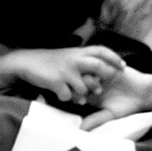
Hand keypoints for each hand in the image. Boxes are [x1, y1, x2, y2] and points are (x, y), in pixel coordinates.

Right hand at [7, 45, 122, 108]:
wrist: (27, 62)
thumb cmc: (50, 63)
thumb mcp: (68, 58)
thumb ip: (83, 66)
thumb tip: (98, 82)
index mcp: (78, 52)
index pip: (102, 51)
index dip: (114, 58)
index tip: (124, 67)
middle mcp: (74, 59)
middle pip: (98, 67)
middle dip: (104, 78)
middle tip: (100, 88)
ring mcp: (66, 71)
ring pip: (84, 88)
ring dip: (80, 95)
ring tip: (74, 96)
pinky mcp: (56, 82)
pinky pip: (68, 97)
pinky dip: (66, 99)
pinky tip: (60, 95)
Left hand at [81, 67, 151, 127]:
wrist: (143, 93)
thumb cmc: (126, 106)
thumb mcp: (110, 114)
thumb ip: (95, 120)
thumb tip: (81, 129)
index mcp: (89, 93)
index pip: (73, 90)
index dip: (75, 94)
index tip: (85, 101)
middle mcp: (93, 81)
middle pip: (77, 77)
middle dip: (83, 84)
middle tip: (97, 91)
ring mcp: (100, 71)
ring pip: (87, 68)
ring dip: (92, 77)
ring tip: (102, 85)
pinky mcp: (108, 63)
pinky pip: (99, 61)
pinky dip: (103, 69)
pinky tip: (110, 78)